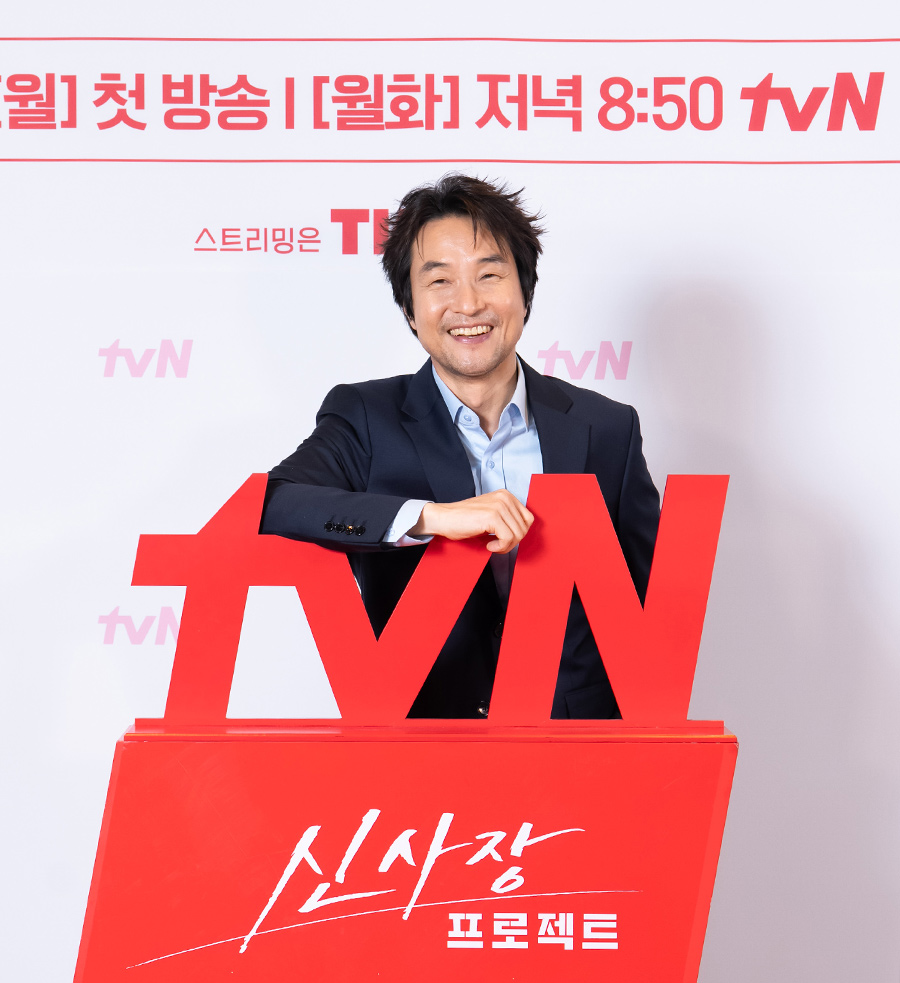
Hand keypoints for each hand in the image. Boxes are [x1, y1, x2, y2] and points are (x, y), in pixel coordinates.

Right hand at [410, 490, 533, 552]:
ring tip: (492, 545)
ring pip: (518, 535)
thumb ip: (506, 518)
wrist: (443, 518)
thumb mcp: (491, 514)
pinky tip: (489, 545)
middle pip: (524, 528)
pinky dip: (500, 547)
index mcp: (506, 495)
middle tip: (498, 544)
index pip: (528, 519)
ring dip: (506, 546)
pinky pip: (508, 539)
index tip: (505, 539)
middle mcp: (504, 497)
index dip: (518, 533)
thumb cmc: (463, 519)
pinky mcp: (492, 517)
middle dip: (512, 542)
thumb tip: (521, 533)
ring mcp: (499, 506)